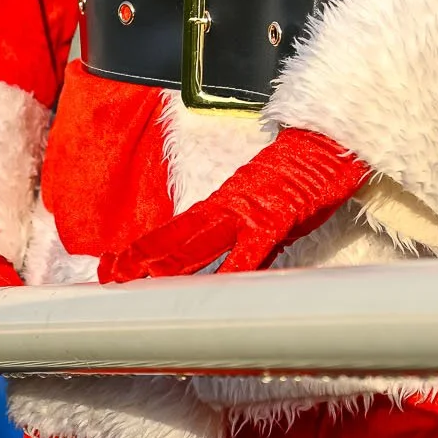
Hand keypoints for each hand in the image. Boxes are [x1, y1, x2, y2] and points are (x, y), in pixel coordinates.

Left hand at [98, 127, 366, 282]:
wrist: (329, 146)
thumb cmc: (305, 177)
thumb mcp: (269, 213)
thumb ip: (249, 239)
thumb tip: (236, 268)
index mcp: (224, 203)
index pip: (178, 231)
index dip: (147, 249)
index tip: (119, 266)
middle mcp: (227, 205)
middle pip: (176, 236)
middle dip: (141, 258)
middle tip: (109, 278)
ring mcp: (247, 212)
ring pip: (198, 240)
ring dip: (166, 262)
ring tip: (137, 282)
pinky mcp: (274, 219)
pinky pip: (248, 251)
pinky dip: (231, 272)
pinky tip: (214, 292)